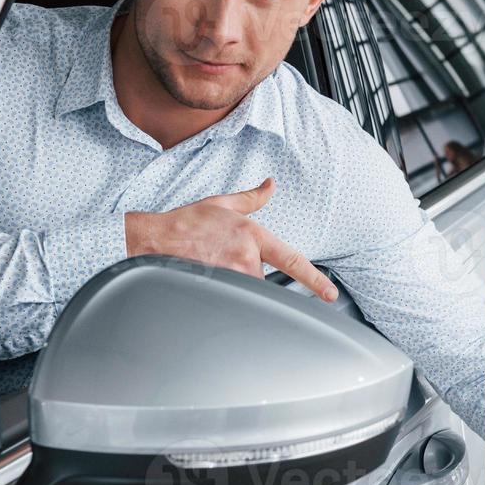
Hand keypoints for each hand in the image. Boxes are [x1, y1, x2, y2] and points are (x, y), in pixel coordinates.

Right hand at [124, 177, 337, 301]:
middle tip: (223, 259)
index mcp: (252, 235)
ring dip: (235, 282)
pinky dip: (224, 292)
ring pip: (247, 289)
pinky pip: (231, 298)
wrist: (153, 240)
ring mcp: (232, 277)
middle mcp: (246, 258)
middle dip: (249, 274)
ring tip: (213, 265)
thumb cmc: (186, 222)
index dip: (315, 281)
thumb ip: (252, 199)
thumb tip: (270, 186)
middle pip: (264, 280)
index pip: (293, 261)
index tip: (330, 295)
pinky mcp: (217, 291)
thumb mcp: (223, 203)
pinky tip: (207, 275)